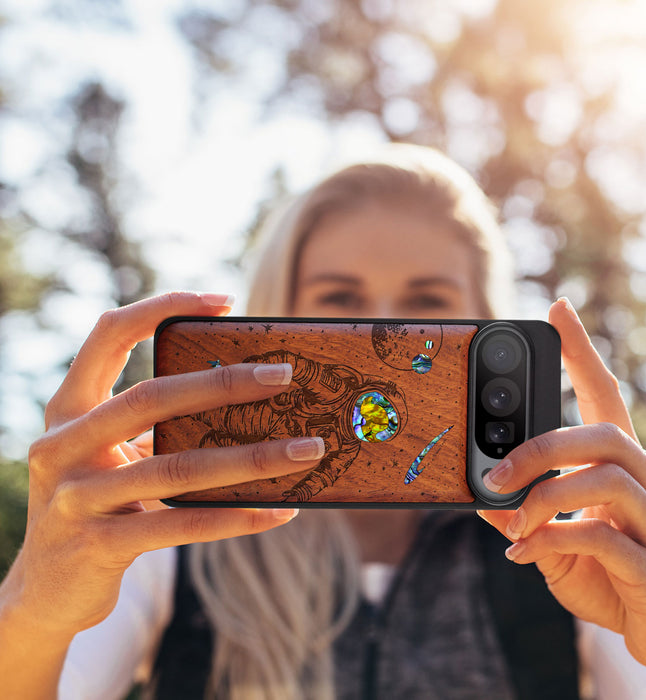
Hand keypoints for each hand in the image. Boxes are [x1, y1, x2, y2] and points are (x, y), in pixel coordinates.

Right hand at [2, 292, 324, 640]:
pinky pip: (183, 525)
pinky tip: (280, 511)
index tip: (224, 301)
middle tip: (285, 374)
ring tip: (307, 449)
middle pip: (152, 397)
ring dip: (253, 458)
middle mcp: (62, 446)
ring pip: (178, 467)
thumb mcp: (112, 455)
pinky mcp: (99, 546)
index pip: (109, 335)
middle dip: (225, 383)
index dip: (162, 307)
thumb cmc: (97, 503)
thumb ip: (156, 427)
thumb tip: (247, 397)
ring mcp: (76, 498)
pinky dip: (237, 517)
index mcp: (68, 409)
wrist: (46, 590)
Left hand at [478, 298, 645, 689]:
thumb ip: (522, 515)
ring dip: (544, 497)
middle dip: (541, 447)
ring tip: (512, 522)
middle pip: (604, 434)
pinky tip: (524, 555)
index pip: (605, 396)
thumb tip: (480, 496)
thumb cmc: (609, 576)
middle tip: (495, 472)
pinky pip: (603, 537)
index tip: (558, 310)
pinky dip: (553, 540)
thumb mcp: (553, 540)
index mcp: (622, 468)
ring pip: (606, 479)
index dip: (582, 352)